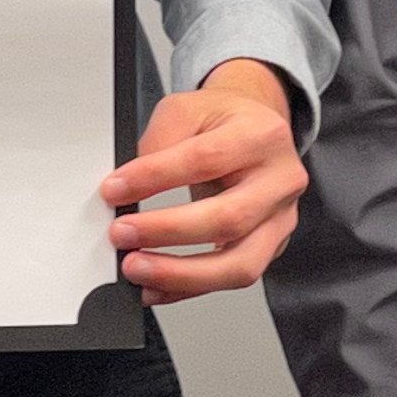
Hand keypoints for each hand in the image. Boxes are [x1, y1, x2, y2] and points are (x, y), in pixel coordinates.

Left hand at [103, 59, 307, 301]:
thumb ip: (158, 142)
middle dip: (167, 232)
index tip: (115, 190)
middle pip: (229, 219)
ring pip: (240, 264)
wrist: (256, 131)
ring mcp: (280, 220)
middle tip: (122, 234)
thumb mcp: (187, 109)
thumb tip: (126, 188)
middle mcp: (280, 181)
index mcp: (262, 136)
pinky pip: (231, 278)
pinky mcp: (270, 247)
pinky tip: (155, 286)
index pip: (206, 160)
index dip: (155, 177)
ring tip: (137, 268)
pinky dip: (188, 287)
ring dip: (182, 274)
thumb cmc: (223, 121)